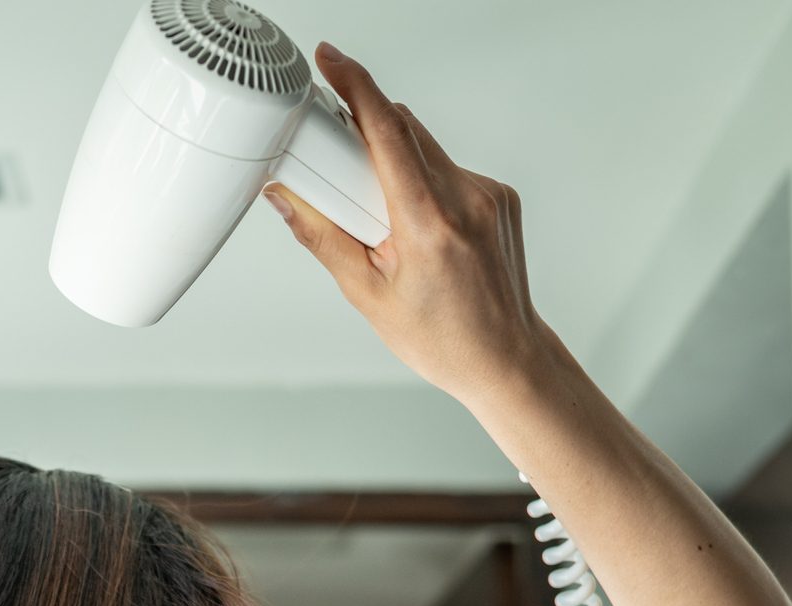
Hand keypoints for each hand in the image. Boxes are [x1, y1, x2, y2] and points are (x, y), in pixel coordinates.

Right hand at [263, 42, 546, 406]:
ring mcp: (487, 192)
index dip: (355, 86)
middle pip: (402, 131)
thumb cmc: (441, 338)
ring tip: (384, 221)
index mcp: (430, 224)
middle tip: (337, 173)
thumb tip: (286, 196)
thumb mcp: (366, 294)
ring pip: (423, 146)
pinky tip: (417, 228)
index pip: (387, 131)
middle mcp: (466, 198)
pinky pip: (445, 166)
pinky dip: (419, 182)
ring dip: (391, 163)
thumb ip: (322, 236)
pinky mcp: (498, 194)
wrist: (505, 358)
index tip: (330, 61)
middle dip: (361, 136)